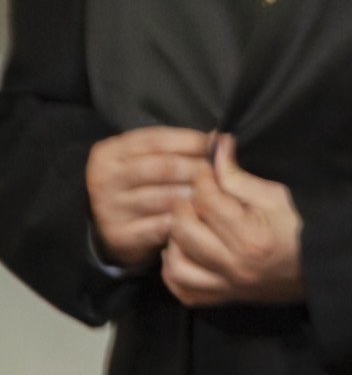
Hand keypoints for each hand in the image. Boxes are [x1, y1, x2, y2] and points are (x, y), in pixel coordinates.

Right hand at [84, 127, 212, 269]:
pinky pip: (165, 225)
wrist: (112, 227)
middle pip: (165, 167)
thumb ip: (179, 147)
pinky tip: (202, 217)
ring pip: (168, 198)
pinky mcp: (120, 235)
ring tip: (217, 195)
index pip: (156, 139)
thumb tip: (224, 139)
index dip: (192, 140)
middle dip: (199, 168)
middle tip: (222, 173)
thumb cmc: (141, 185)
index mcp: (110, 153)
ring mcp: (110, 208)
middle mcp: (105, 178)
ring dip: (198, 196)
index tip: (218, 144)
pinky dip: (187, 220)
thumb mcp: (150, 159)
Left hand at [160, 134, 305, 309]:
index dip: (203, 178)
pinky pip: (184, 290)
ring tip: (189, 224)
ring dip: (175, 239)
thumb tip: (216, 148)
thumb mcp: (278, 196)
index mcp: (251, 236)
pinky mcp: (226, 297)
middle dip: (184, 205)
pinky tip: (183, 253)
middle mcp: (234, 265)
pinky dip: (174, 272)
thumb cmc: (307, 227)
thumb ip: (239, 176)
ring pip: (176, 263)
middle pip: (183, 229)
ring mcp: (228, 285)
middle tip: (198, 196)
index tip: (208, 169)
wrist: (329, 266)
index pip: (206, 200)